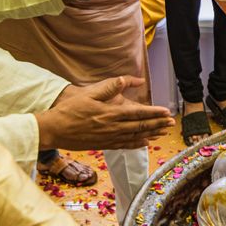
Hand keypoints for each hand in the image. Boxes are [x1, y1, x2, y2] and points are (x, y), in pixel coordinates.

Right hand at [35, 78, 173, 150]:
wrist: (54, 130)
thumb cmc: (69, 110)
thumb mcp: (89, 94)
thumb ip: (109, 87)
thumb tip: (125, 79)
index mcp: (110, 114)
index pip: (138, 113)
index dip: (154, 113)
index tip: (166, 112)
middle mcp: (112, 128)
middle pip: (140, 126)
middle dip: (158, 124)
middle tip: (171, 123)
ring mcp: (109, 138)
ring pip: (135, 137)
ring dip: (151, 134)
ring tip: (163, 132)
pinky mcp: (103, 145)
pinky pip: (125, 145)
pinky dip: (137, 144)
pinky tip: (145, 143)